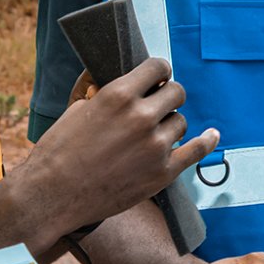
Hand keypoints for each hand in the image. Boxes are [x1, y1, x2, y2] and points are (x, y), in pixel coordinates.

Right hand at [21, 57, 219, 238]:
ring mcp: (155, 146)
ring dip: (170, 123)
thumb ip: (102, 90)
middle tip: (158, 104)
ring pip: (181, 122)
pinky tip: (212, 135)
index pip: (158, 68)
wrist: (52, 196)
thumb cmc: (58, 151)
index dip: (159, 72)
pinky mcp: (162, 173)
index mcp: (119, 95)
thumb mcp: (76, 108)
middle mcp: (141, 117)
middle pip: (176, 92)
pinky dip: (206, 141)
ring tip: (154, 132)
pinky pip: (196, 150)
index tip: (158, 77)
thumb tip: (116, 77)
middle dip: (167, 95)